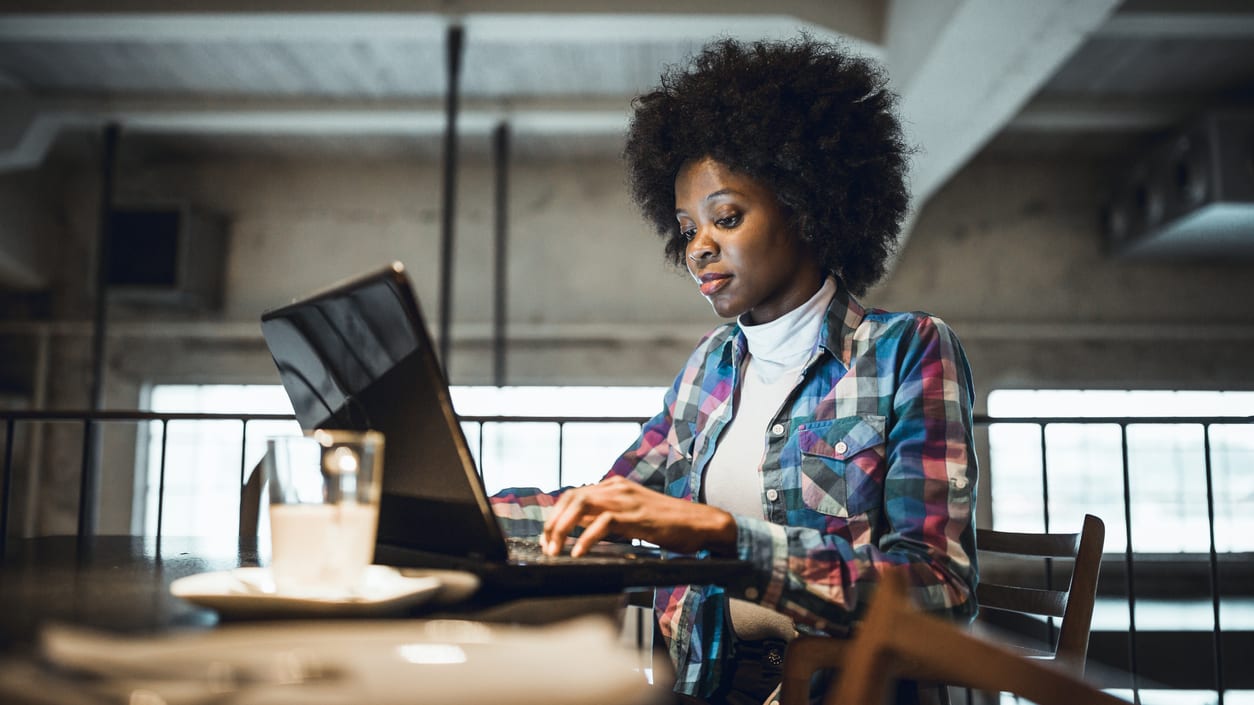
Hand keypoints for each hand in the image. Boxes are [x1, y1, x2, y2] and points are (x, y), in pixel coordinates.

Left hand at [542, 476, 737, 556]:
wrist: (700, 523)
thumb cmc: (669, 524)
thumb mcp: (632, 516)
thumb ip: (608, 517)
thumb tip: (580, 530)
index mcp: (615, 486)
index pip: (573, 494)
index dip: (555, 515)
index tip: (547, 538)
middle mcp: (617, 488)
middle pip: (571, 497)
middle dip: (553, 523)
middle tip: (546, 546)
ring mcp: (627, 500)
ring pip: (582, 505)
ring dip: (562, 529)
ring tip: (555, 550)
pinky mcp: (637, 516)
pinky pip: (603, 522)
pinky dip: (586, 538)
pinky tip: (579, 552)